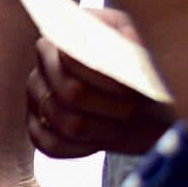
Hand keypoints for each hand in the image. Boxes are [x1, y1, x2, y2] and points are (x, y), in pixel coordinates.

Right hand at [26, 10, 176, 160]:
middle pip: (71, 93)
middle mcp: (43, 66)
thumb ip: (136, 40)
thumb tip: (127, 38)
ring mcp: (36, 98)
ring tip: (121, 122)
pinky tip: (98, 140)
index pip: (71, 58)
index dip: (106, 77)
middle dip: (111, 106)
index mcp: (64, 38)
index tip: (132, 86)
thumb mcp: (147, 50)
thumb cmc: (147, 74)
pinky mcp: (37, 128)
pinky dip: (81, 148)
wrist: (151, 108)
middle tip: (132, 106)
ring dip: (104, 129)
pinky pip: (51, 145)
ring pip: (66, 123)